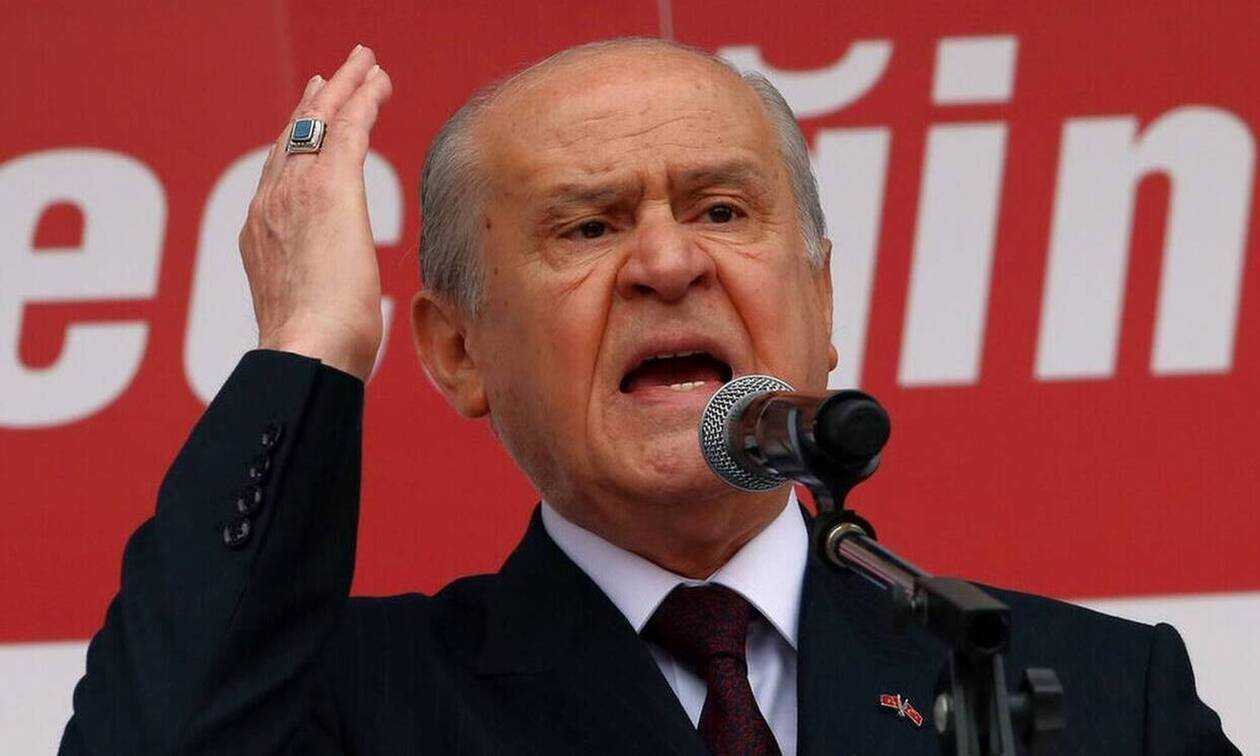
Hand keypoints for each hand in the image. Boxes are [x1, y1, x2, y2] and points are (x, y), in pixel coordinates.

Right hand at [239, 44, 392, 379]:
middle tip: (333, 76)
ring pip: (320, 124)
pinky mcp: (330, 189)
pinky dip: (363, 100)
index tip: (312, 118)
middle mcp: (269, 205)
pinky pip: (348, 129)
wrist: (309, 353)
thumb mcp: (311, 314)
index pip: (281, 174)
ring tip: (364, 64)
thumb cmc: (317, 354)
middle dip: (317, 104)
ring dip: (344, 89)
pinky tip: (378, 83)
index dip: (296, 142)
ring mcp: (295, 193)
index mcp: (262, 235)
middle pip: (294, 138)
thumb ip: (318, 296)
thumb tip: (337, 315)